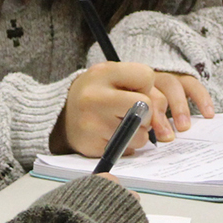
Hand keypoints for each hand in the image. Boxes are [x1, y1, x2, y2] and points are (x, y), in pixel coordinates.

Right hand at [56, 63, 214, 155]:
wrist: (63, 115)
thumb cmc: (98, 94)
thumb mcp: (114, 78)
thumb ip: (144, 88)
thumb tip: (160, 119)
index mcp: (103, 72)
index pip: (146, 76)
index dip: (145, 86)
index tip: (132, 90)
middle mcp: (94, 96)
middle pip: (145, 106)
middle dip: (145, 112)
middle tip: (131, 112)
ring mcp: (91, 123)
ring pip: (141, 134)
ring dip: (138, 133)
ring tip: (120, 124)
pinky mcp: (92, 146)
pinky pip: (127, 149)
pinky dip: (126, 145)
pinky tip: (111, 136)